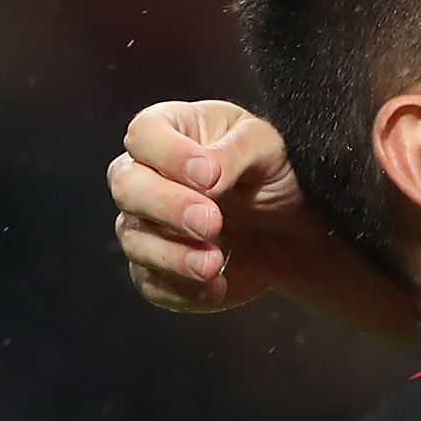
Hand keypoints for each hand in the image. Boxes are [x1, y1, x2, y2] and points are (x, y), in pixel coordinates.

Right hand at [108, 99, 337, 314]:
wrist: (294, 227)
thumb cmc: (274, 173)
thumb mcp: (267, 148)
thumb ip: (234, 153)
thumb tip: (205, 175)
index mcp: (170, 131)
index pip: (144, 134)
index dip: (169, 154)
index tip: (209, 176)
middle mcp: (146, 174)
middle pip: (126, 186)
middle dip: (167, 206)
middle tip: (212, 222)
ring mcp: (145, 223)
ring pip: (134, 239)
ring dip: (172, 255)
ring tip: (214, 263)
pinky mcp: (157, 269)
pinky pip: (152, 283)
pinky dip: (182, 289)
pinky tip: (217, 286)